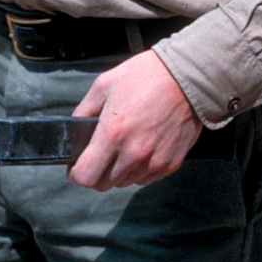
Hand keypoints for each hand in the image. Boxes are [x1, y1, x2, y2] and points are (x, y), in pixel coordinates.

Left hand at [68, 51, 202, 190]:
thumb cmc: (144, 77)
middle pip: (103, 184)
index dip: (76, 173)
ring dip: (118, 172)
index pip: (85, 176)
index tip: (77, 164)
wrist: (187, 77)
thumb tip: (74, 131)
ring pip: (124, 183)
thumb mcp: (104, 84)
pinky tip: (141, 148)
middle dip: (95, 173)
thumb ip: (84, 111)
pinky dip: (138, 170)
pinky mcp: (170, 164)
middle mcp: (133, 154)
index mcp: (112, 133)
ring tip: (123, 147)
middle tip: (99, 155)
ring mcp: (154, 162)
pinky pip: (145, 179)